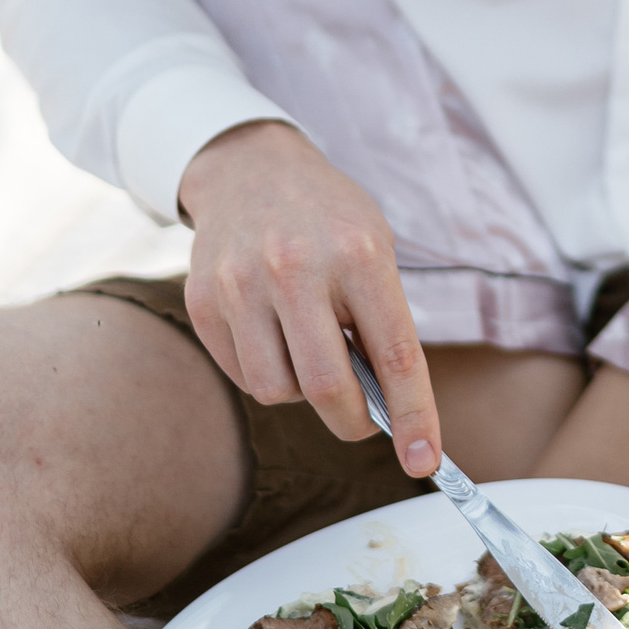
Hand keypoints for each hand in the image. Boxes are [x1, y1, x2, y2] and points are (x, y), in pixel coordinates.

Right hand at [178, 120, 441, 474]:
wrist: (249, 166)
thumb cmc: (328, 218)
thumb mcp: (374, 248)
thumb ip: (383, 322)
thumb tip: (387, 408)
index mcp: (358, 254)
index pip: (395, 356)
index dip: (415, 416)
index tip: (426, 462)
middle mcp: (296, 268)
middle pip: (327, 388)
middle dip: (353, 422)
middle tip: (364, 419)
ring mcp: (242, 284)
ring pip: (277, 391)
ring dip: (303, 393)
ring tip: (311, 351)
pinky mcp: (202, 300)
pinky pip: (242, 375)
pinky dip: (267, 374)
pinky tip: (275, 336)